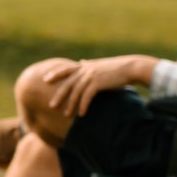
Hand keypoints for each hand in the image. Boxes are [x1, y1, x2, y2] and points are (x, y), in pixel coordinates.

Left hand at [36, 54, 153, 118]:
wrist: (131, 67)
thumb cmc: (116, 68)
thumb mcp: (100, 65)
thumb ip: (89, 65)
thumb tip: (82, 61)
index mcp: (85, 65)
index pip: (65, 69)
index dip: (55, 74)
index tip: (45, 80)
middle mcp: (85, 69)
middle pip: (67, 84)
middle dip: (59, 95)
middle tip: (51, 106)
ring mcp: (91, 76)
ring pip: (76, 92)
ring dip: (71, 105)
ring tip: (66, 115)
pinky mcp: (98, 83)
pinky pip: (87, 96)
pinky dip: (83, 106)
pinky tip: (81, 114)